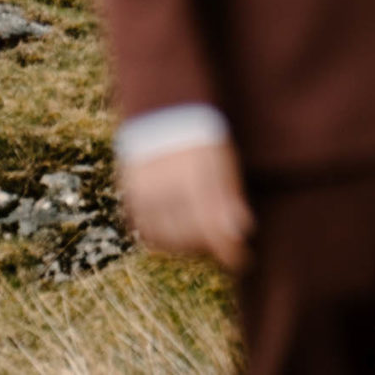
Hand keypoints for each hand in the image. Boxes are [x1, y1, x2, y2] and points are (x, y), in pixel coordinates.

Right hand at [120, 139, 252, 269]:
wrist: (164, 113)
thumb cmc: (203, 138)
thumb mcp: (224, 162)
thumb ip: (231, 197)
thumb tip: (244, 233)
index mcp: (196, 176)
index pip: (213, 227)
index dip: (230, 250)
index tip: (243, 261)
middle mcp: (167, 187)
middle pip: (190, 237)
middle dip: (211, 245)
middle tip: (225, 242)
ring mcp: (145, 193)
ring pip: (168, 239)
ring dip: (188, 244)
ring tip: (202, 235)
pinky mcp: (130, 197)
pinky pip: (148, 231)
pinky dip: (165, 237)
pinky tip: (179, 230)